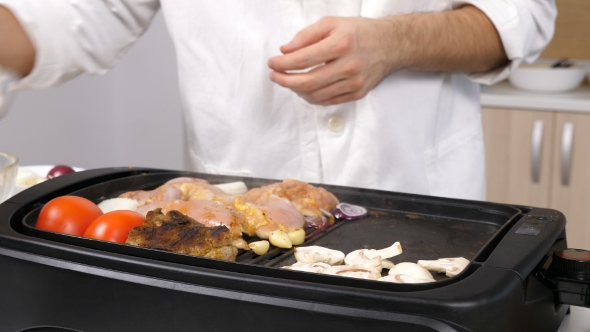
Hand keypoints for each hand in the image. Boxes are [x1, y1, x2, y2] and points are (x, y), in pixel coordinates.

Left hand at [268, 16, 400, 105]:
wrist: (390, 45)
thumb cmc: (359, 32)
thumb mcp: (332, 23)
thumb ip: (306, 36)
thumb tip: (285, 50)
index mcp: (341, 44)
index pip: (303, 59)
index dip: (283, 63)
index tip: (272, 63)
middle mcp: (348, 66)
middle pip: (307, 82)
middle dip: (285, 81)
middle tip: (274, 76)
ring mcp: (354, 82)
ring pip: (316, 95)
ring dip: (296, 90)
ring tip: (288, 81)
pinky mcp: (357, 93)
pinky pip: (327, 101)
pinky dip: (311, 97)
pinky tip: (304, 89)